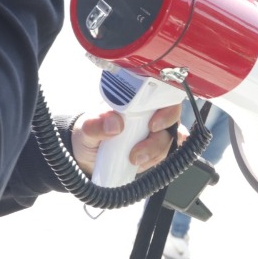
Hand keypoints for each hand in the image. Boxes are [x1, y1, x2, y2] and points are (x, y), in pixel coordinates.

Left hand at [66, 102, 181, 173]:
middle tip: (137, 153)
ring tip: (133, 160)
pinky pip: (168, 153)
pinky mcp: (155, 150)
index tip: (153, 126)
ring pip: (169, 140)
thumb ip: (96, 123)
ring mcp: (155, 132)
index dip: (167, 110)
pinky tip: (153, 162)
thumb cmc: (90, 133)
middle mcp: (151, 113)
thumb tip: (115, 124)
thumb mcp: (86, 128)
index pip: (164, 96)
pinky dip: (163, 158)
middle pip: (171, 121)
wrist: (87, 155)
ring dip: (155, 153)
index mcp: (137, 100)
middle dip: (158, 140)